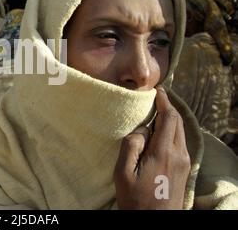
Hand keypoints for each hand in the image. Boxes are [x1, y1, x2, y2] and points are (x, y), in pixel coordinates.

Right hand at [114, 86, 190, 209]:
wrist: (155, 222)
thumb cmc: (135, 199)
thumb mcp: (123, 173)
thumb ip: (131, 146)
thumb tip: (142, 129)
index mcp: (163, 153)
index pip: (169, 118)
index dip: (164, 101)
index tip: (157, 90)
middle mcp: (178, 155)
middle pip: (177, 122)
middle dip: (168, 107)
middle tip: (155, 98)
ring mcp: (184, 162)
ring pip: (180, 131)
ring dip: (170, 119)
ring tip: (156, 113)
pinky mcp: (184, 169)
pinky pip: (180, 142)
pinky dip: (172, 131)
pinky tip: (160, 133)